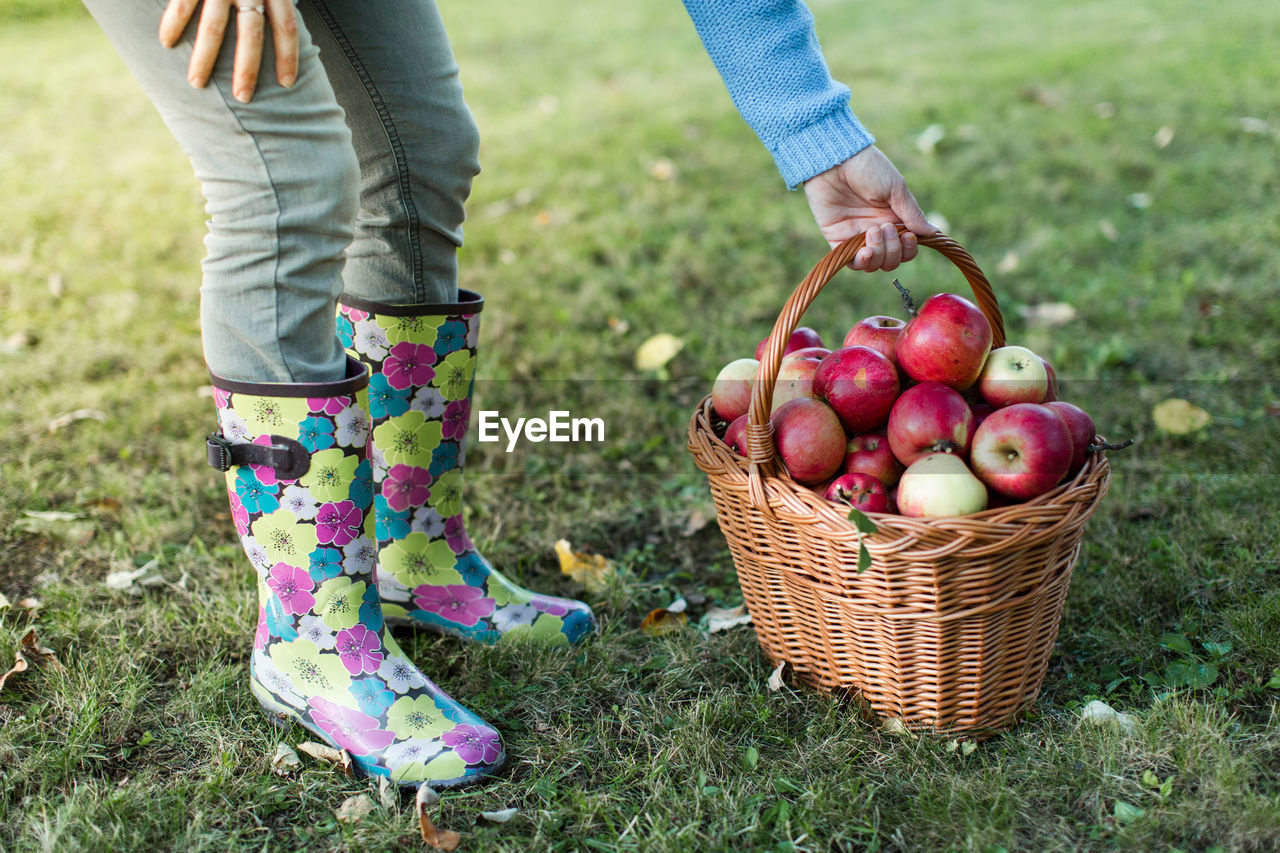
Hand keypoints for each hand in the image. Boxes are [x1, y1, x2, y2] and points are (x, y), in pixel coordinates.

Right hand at [159, 0, 298, 102]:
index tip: (287, 84)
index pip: (286, 26)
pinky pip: (182, 3)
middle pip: (251, 34)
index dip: (288, 56)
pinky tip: (167, 44)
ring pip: (213, 26)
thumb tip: (285, 24)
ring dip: (204, 58)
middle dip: (247, 69)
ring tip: (196, 84)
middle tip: (243, 98)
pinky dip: (173, 24)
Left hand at [803, 146, 937, 271]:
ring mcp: (856, 236)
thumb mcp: (896, 189)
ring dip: (879, 253)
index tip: (908, 236)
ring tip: (874, 231)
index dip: (909, 249)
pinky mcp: (837, 238)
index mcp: (893, 218)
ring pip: (873, 263)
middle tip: (885, 227)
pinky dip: (861, 262)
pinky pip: (851, 262)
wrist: (836, 160)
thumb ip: (912, 214)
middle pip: (891, 260)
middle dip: (893, 249)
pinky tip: (865, 252)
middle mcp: (876, 230)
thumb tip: (933, 232)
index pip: (906, 248)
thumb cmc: (868, 168)